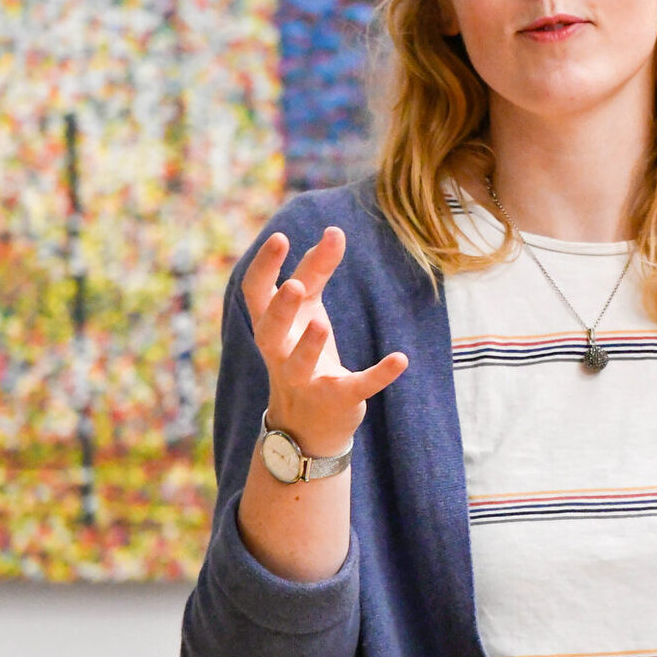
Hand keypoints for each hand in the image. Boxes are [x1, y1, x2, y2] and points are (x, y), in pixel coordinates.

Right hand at [240, 226, 406, 455]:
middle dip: (280, 310)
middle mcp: (281, 354)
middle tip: (296, 285)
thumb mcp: (308, 311)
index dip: (264, 267)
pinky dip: (379, 375)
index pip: (255, 294)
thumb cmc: (304, 350)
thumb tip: (333, 231)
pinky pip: (356, 387)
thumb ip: (317, 271)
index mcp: (272, 326)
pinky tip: (400, 359)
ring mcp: (306, 381)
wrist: (309, 425)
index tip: (280, 237)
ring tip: (321, 324)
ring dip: (308, 345)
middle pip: (268, 332)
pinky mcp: (338, 399)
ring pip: (298, 366)